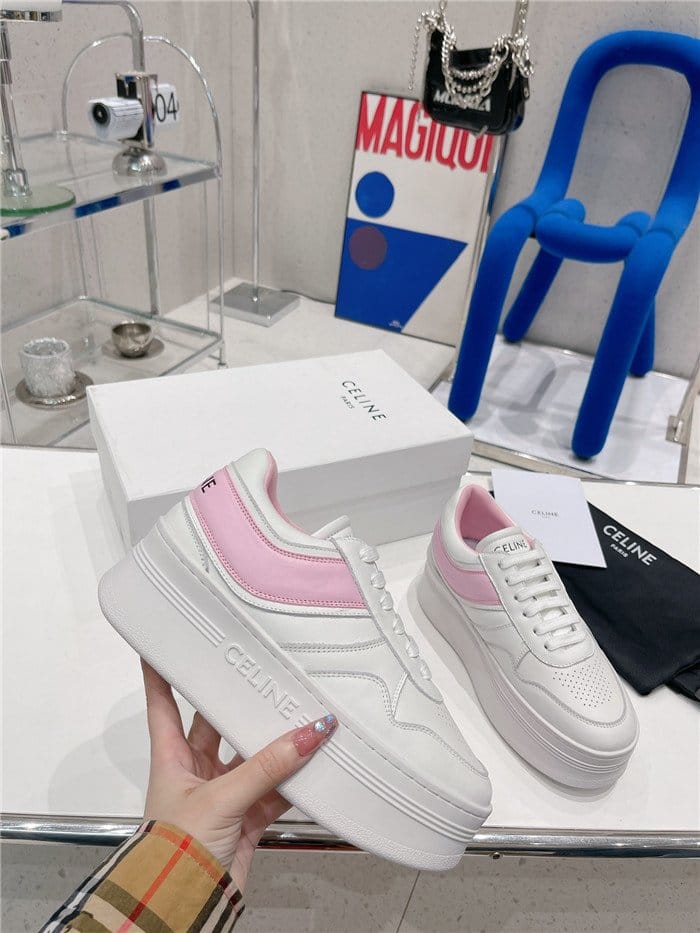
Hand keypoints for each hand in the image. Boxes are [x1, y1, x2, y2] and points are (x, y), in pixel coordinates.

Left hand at [141, 660, 335, 891]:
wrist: (184, 905)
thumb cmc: (174, 853)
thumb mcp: (219, 799)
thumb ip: (267, 766)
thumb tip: (308, 734)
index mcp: (170, 757)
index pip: (163, 703)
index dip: (161, 673)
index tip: (164, 643)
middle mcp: (194, 771)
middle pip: (215, 724)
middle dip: (236, 702)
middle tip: (257, 672)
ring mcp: (221, 794)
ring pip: (252, 756)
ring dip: (274, 742)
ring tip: (299, 713)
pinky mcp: (245, 818)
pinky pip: (274, 790)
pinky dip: (294, 780)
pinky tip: (312, 762)